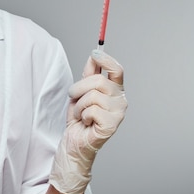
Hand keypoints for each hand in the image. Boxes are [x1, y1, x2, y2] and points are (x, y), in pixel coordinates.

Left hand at [49, 50, 126, 193]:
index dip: (106, 59)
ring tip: (81, 113)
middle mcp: (120, 100)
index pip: (116, 69)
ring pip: (93, 95)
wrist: (74, 140)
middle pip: (99, 80)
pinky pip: (91, 110)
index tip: (95, 53)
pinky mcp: (112, 124)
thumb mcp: (81, 91)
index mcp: (115, 90)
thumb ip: (89, 73)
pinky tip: (86, 122)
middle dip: (79, 87)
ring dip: (79, 104)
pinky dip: (82, 115)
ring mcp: (118, 113)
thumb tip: (95, 53)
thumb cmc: (79, 117)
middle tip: (73, 97)